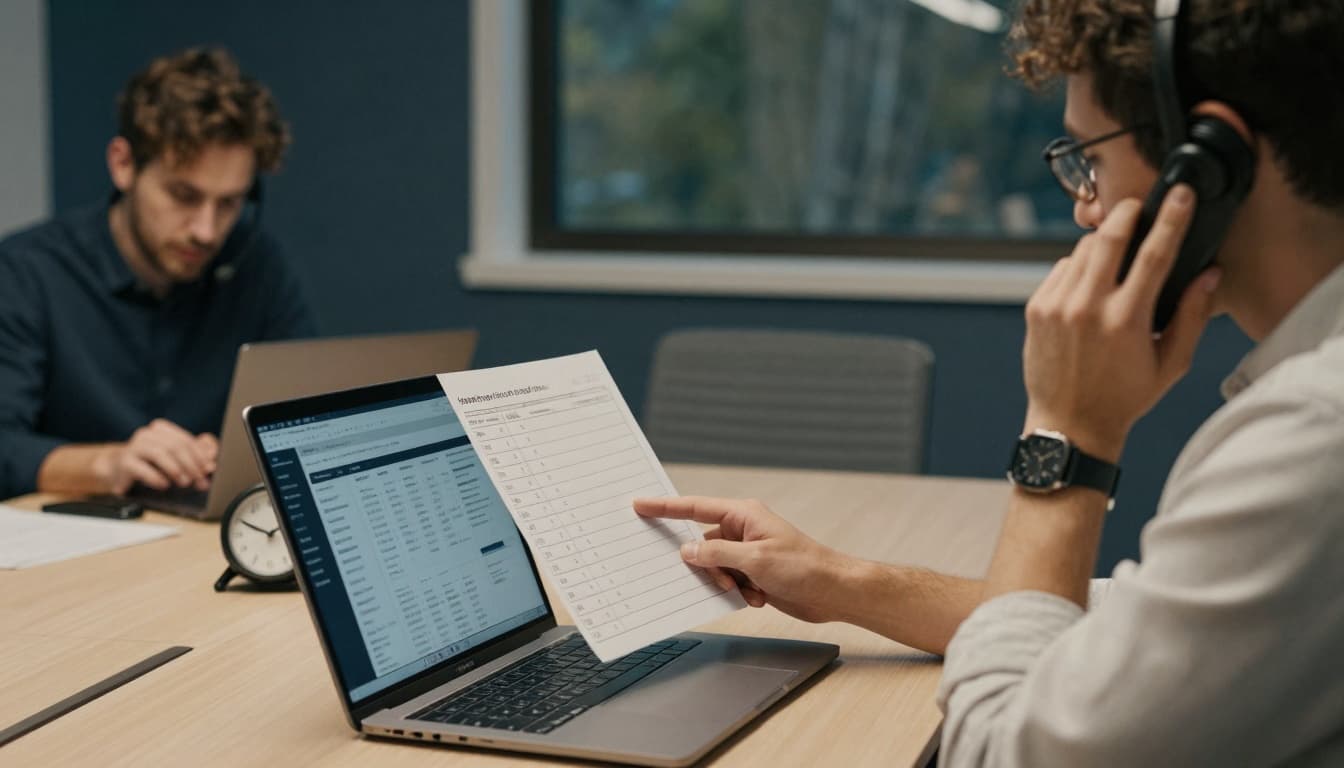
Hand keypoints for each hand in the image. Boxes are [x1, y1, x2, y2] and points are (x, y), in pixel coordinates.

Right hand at [93, 419, 218, 493]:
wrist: (118, 469)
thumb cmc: (151, 463)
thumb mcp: (174, 457)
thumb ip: (195, 453)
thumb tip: (212, 455)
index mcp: (161, 429)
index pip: (186, 440)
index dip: (200, 455)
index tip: (209, 469)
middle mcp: (147, 434)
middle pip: (175, 446)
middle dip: (191, 465)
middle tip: (199, 480)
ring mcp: (133, 447)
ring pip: (159, 453)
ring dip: (175, 469)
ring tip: (184, 482)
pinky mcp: (124, 462)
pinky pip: (141, 468)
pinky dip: (155, 477)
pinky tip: (164, 485)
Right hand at [634, 496, 851, 623]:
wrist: (833, 592)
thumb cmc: (804, 568)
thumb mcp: (755, 560)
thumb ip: (717, 555)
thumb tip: (688, 551)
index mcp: (743, 515)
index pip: (694, 508)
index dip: (665, 507)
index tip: (640, 505)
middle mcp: (742, 530)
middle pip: (702, 545)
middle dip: (707, 567)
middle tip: (724, 579)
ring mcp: (747, 552)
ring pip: (713, 567)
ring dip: (725, 583)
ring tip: (749, 590)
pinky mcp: (752, 572)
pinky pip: (727, 581)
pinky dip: (737, 593)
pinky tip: (758, 597)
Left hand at [1022, 184, 1220, 458]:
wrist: (1069, 424)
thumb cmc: (1124, 397)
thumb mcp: (1171, 363)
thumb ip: (1193, 314)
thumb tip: (1210, 274)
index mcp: (1126, 320)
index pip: (1155, 254)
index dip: (1172, 218)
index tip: (1180, 194)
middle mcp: (1088, 308)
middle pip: (1109, 236)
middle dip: (1127, 212)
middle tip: (1138, 205)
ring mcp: (1057, 306)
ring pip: (1083, 250)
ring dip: (1103, 244)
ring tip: (1117, 257)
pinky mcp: (1036, 309)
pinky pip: (1061, 269)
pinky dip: (1078, 267)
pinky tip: (1090, 284)